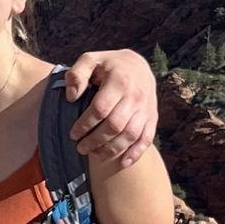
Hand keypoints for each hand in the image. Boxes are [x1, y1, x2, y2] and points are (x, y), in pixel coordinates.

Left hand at [62, 48, 157, 168]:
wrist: (138, 66)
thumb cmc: (107, 65)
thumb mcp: (90, 60)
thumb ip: (77, 74)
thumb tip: (71, 97)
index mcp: (119, 80)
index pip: (100, 109)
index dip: (85, 124)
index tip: (73, 134)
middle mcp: (135, 96)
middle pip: (115, 125)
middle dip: (95, 141)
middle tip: (80, 148)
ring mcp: (146, 108)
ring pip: (130, 135)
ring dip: (111, 150)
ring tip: (94, 155)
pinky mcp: (152, 118)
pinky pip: (146, 139)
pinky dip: (135, 153)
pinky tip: (122, 163)